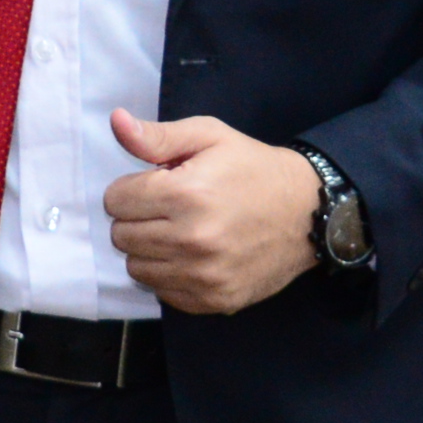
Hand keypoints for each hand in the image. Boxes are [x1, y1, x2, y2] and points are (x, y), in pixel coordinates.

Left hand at [101, 111, 320, 314]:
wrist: (307, 212)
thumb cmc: (253, 168)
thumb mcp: (209, 136)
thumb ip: (157, 135)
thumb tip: (116, 123)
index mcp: (185, 194)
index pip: (115, 201)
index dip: (129, 188)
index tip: (153, 185)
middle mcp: (192, 240)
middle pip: (121, 236)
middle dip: (136, 218)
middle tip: (165, 208)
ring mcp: (204, 276)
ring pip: (136, 267)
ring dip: (148, 248)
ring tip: (176, 230)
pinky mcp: (215, 300)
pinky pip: (163, 292)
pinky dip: (168, 274)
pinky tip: (190, 255)